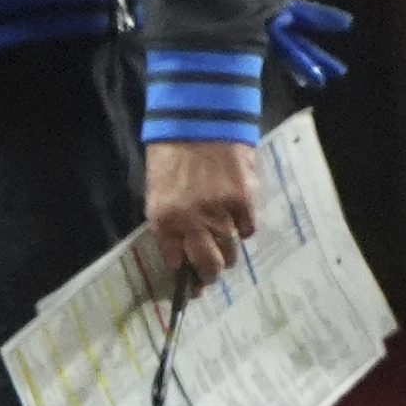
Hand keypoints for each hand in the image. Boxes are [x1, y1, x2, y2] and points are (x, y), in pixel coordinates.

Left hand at [144, 136, 266, 291]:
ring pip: (230, 251)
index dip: (185, 277)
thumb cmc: (171, 151)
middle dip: (210, 276)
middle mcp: (191, 222)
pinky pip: (249, 229)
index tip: (191, 286)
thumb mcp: (157, 187)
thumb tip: (181, 246)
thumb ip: (169, 218)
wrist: (198, 118)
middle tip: (213, 277)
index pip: (176, 261)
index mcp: (164, 219)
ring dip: (229, 253)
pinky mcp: (244, 200)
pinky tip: (240, 219)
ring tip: (228, 249)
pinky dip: (245, 227)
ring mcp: (220, 212)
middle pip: (207, 265)